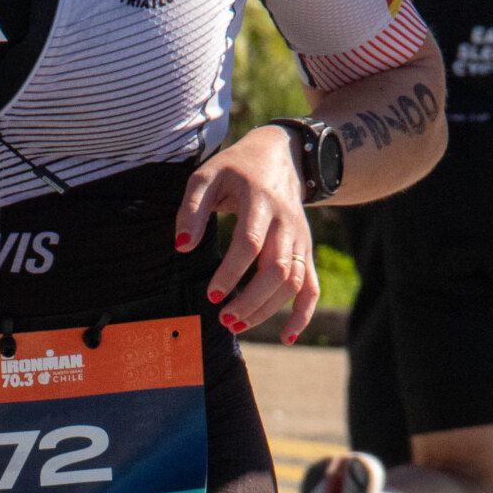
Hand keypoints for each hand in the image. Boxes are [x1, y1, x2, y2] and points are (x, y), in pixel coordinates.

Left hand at [176, 123, 318, 345]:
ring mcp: (300, 239)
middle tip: (223, 319)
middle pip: (277, 269)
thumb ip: (191, 209)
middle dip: (251, 300)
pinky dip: (303, 313)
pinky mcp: (305, 250)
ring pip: (294, 282)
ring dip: (268, 309)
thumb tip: (181, 247)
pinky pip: (311, 286)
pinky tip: (286, 337)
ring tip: (236, 325)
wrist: (280, 156)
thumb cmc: (235, 169)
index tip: (212, 295)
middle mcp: (286, 222)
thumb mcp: (207, 175)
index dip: (232, 272)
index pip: (250, 242)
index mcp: (260, 201)